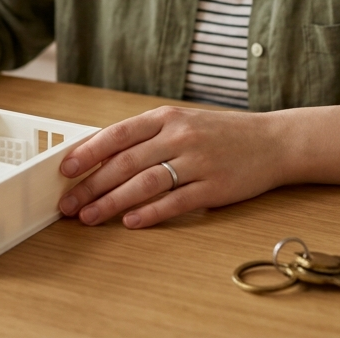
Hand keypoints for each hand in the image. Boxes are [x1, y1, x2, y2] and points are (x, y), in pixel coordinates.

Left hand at [57, 106, 286, 228]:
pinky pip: (175, 202)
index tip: (65, 168)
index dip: (88, 151)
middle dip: (91, 185)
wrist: (274, 142)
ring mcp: (198, 162)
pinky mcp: (214, 187)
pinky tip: (130, 222)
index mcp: (167, 117)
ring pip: (145, 183)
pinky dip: (150, 213)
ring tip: (89, 217)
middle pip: (125, 163)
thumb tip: (100, 158)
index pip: (118, 133)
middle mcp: (180, 136)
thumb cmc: (220, 134)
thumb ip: (146, 137)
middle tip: (68, 203)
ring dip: (112, 203)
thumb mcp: (182, 123)